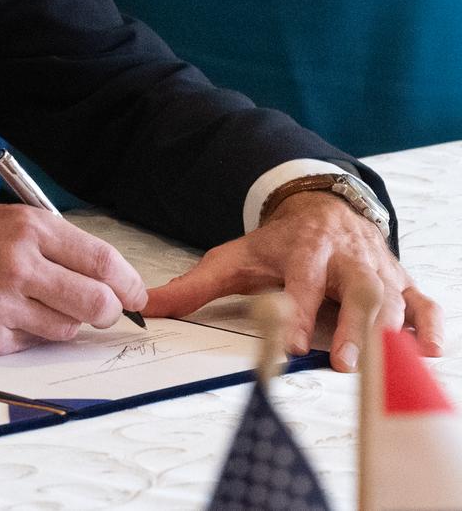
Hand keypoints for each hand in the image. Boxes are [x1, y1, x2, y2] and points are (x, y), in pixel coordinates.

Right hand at [0, 204, 147, 356]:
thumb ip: (41, 243)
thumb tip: (94, 272)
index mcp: (24, 227)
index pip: (102, 259)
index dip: (128, 283)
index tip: (136, 294)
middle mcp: (19, 263)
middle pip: (97, 302)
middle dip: (107, 311)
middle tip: (102, 311)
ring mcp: (3, 304)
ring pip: (66, 329)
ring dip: (60, 323)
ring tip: (28, 306)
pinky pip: (28, 345)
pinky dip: (23, 336)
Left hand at [143, 191, 443, 371]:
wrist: (321, 207)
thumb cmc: (277, 243)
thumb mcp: (234, 257)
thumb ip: (193, 286)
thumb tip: (146, 306)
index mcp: (303, 248)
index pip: (300, 279)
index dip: (297, 308)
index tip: (292, 342)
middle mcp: (344, 257)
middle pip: (352, 289)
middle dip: (349, 326)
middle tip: (341, 363)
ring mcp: (376, 269)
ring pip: (389, 299)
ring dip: (387, 333)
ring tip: (381, 368)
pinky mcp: (399, 281)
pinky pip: (422, 303)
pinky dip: (430, 325)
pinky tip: (429, 352)